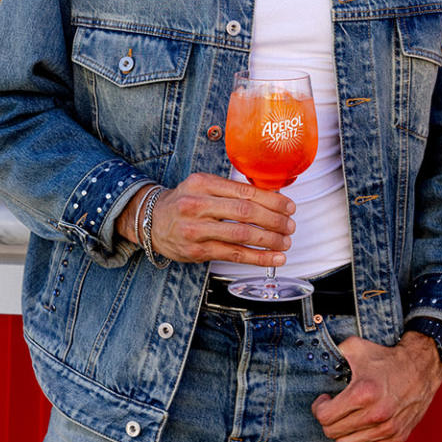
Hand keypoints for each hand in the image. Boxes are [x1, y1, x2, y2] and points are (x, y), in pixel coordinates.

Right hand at [117, 172, 294, 266]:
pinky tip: (273, 258)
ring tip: (286, 242)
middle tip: (290, 225)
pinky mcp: (196, 251)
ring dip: (269, 240)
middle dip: (274, 220)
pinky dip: (258, 257)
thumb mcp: (202, 186)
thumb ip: (230, 190)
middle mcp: (197, 204)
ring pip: (241, 235)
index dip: (272, 200)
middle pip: (245, 212)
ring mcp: (196, 229)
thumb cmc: (184, 202)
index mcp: (203, 183)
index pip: (244, 191)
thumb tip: (271, 197)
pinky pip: (233, 254)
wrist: (151, 221)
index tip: (289, 206)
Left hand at [311, 331, 441, 441]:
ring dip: (343, 433)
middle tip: (335, 408)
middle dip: (329, 420)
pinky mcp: (397, 437)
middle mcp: (375, 414)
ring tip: (348, 418)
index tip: (325, 400)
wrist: (421, 367)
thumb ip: (334, 352)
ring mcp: (387, 429)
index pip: (325, 417)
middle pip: (332, 433)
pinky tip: (362, 427)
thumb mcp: (357, 347)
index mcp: (363, 393)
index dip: (319, 407)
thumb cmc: (386, 358)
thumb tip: (318, 356)